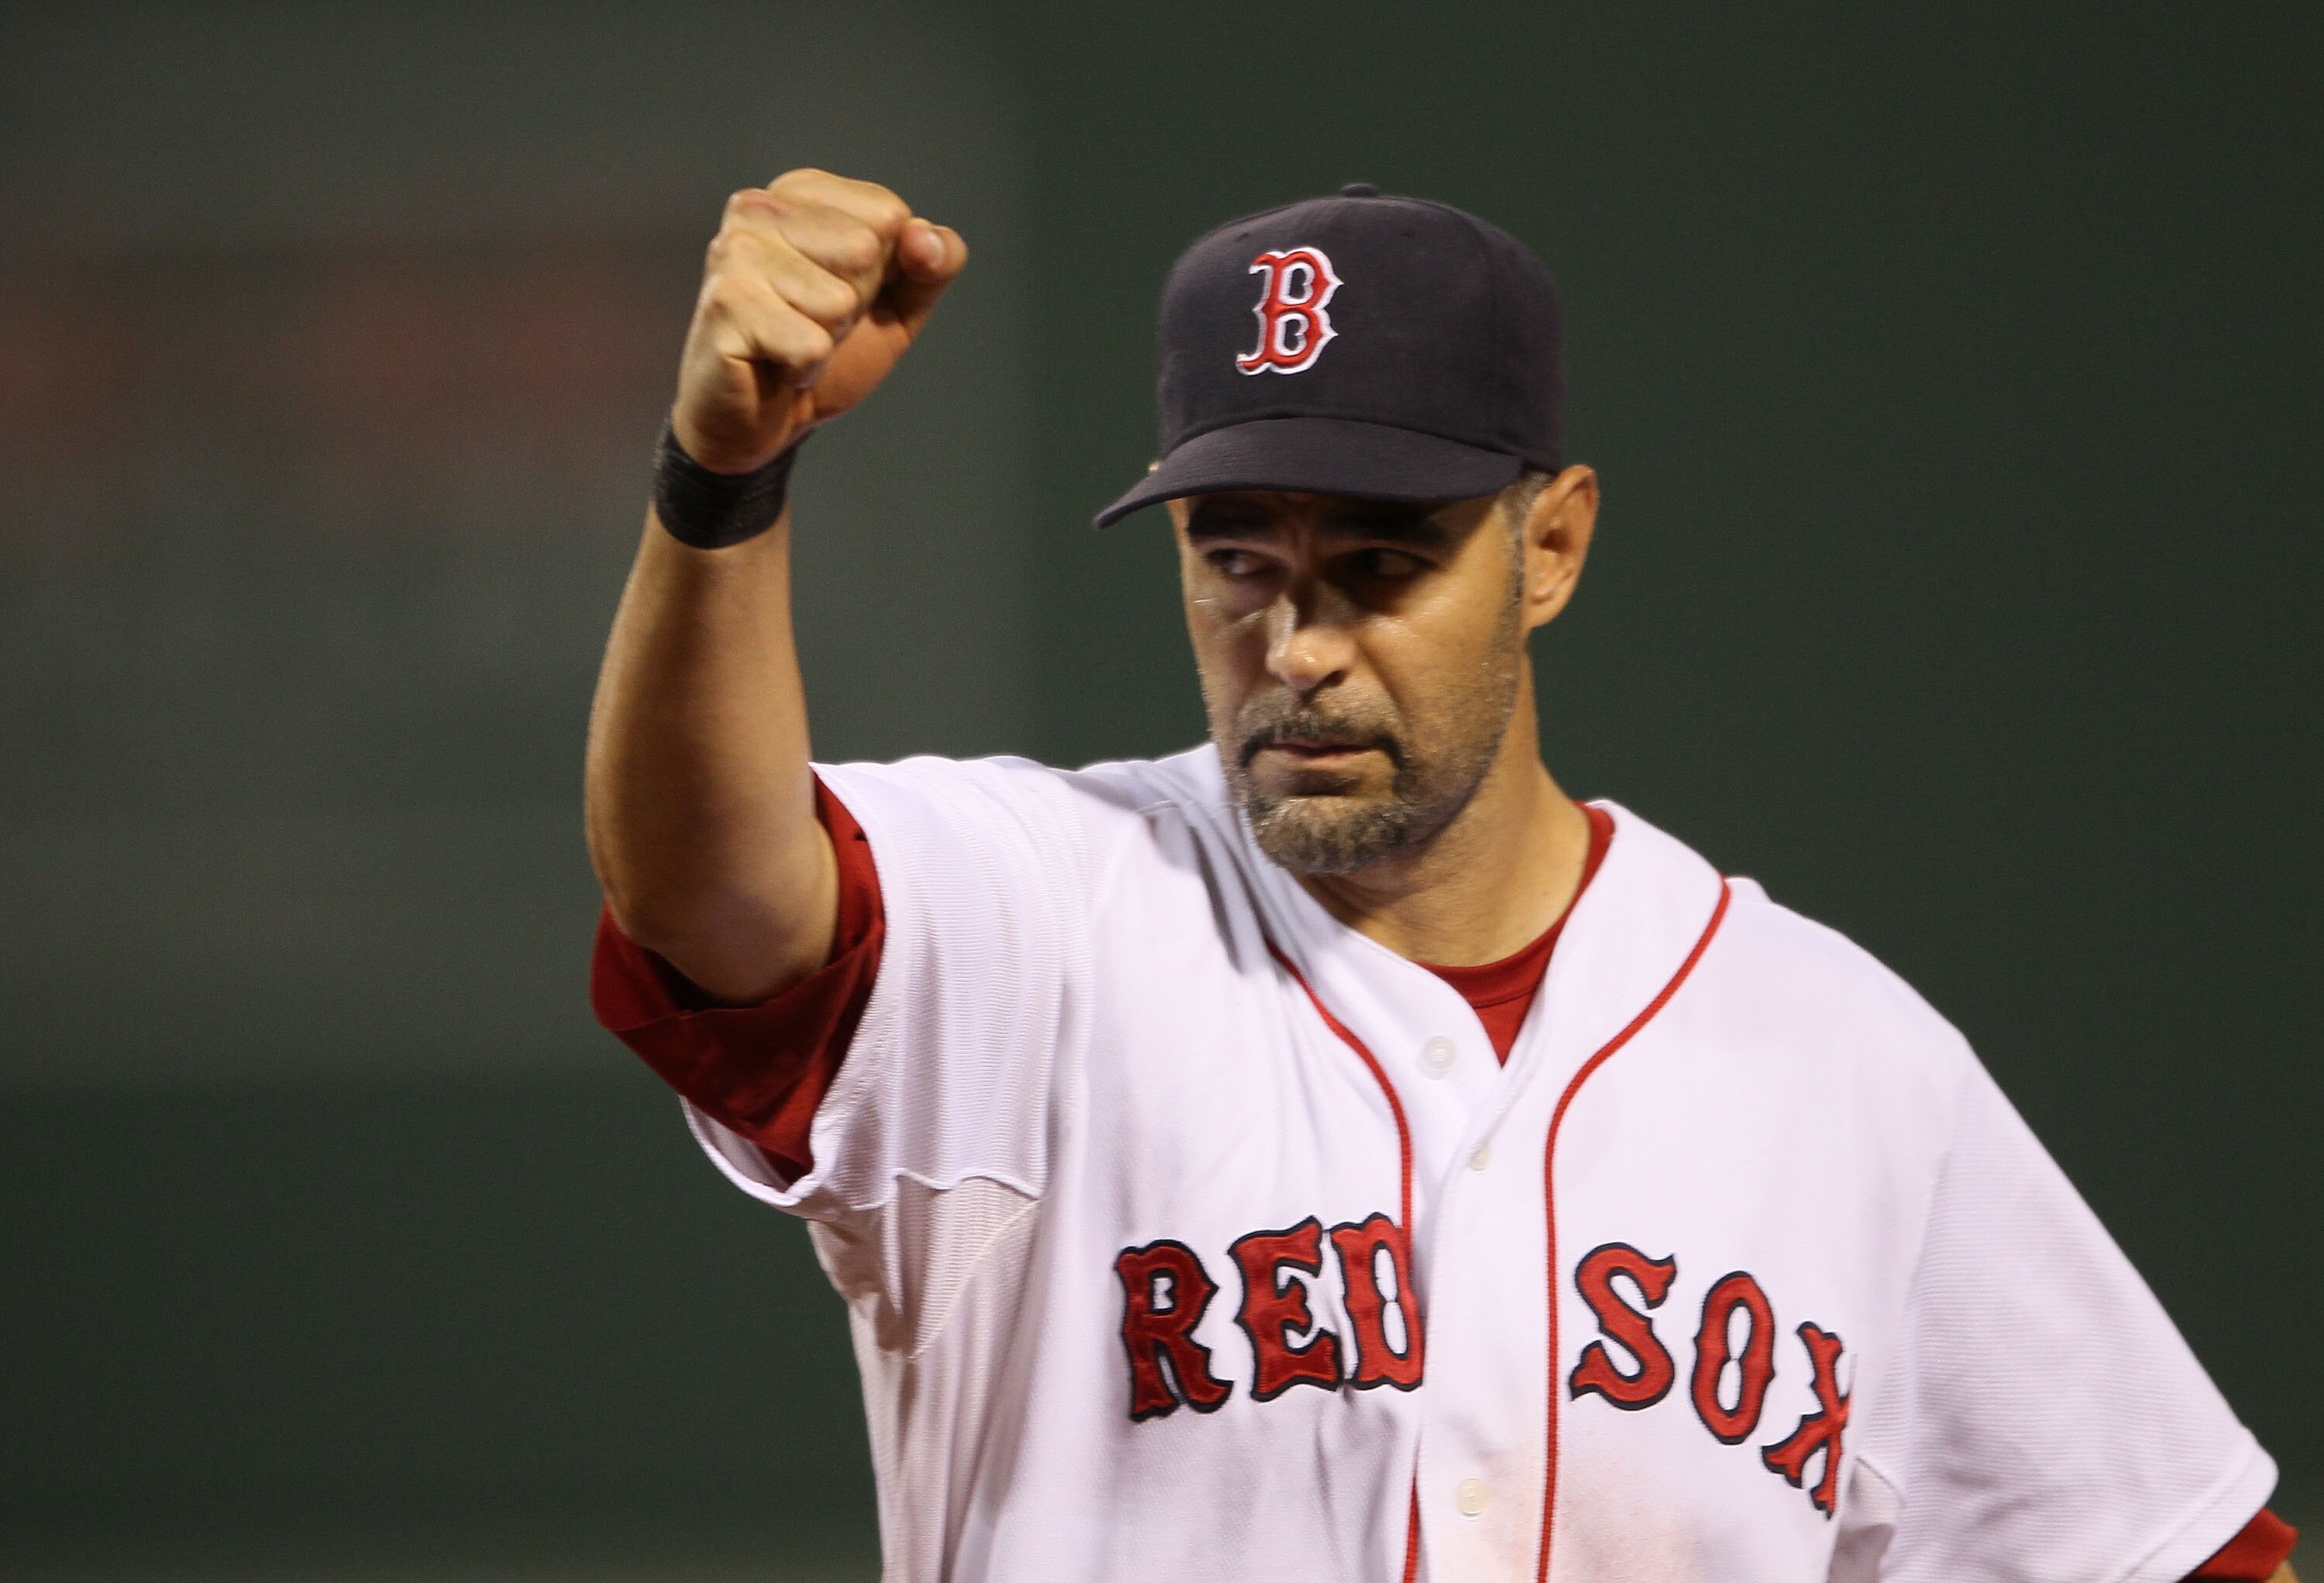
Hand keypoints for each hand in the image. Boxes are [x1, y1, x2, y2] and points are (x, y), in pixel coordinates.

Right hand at [670, 169, 966, 473]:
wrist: (764, 417)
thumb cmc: (824, 350)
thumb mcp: (898, 304)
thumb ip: (934, 264)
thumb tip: (927, 237)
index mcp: (802, 192)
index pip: (890, 216)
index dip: (884, 270)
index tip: (840, 289)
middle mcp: (759, 207)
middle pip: (865, 250)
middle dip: (854, 303)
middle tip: (813, 321)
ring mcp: (735, 252)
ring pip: (838, 300)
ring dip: (828, 339)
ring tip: (791, 339)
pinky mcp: (725, 304)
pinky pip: (811, 345)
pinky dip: (805, 368)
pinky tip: (776, 362)